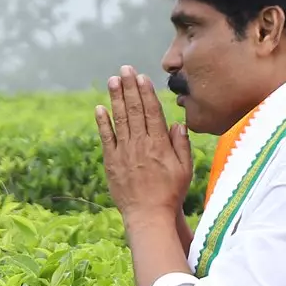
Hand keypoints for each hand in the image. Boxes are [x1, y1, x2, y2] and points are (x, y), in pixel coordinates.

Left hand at [96, 67, 192, 222]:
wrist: (148, 215)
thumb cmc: (170, 193)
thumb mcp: (185, 169)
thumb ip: (182, 145)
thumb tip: (178, 123)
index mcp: (160, 145)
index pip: (152, 112)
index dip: (146, 93)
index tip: (141, 77)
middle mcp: (141, 145)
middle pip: (134, 111)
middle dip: (129, 88)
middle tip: (125, 69)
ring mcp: (124, 152)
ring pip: (120, 120)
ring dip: (116, 98)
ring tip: (113, 80)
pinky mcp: (111, 162)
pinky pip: (106, 138)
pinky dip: (102, 122)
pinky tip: (100, 107)